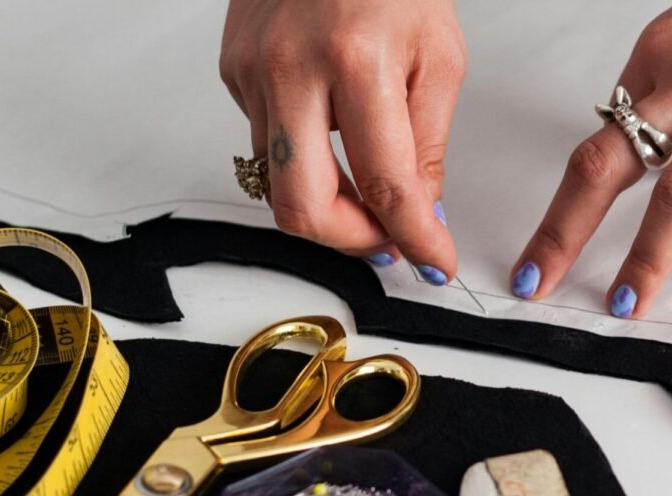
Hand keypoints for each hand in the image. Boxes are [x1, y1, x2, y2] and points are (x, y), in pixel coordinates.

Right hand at [220, 0, 466, 283]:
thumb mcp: (439, 57)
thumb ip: (427, 144)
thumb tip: (421, 212)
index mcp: (358, 61)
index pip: (388, 184)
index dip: (416, 237)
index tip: (434, 262)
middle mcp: (292, 70)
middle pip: (302, 207)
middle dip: (350, 242)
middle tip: (387, 239)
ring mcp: (252, 72)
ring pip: (280, 182)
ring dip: (330, 201)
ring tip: (367, 185)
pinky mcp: (232, 71)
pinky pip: (267, 143)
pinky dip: (305, 157)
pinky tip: (330, 130)